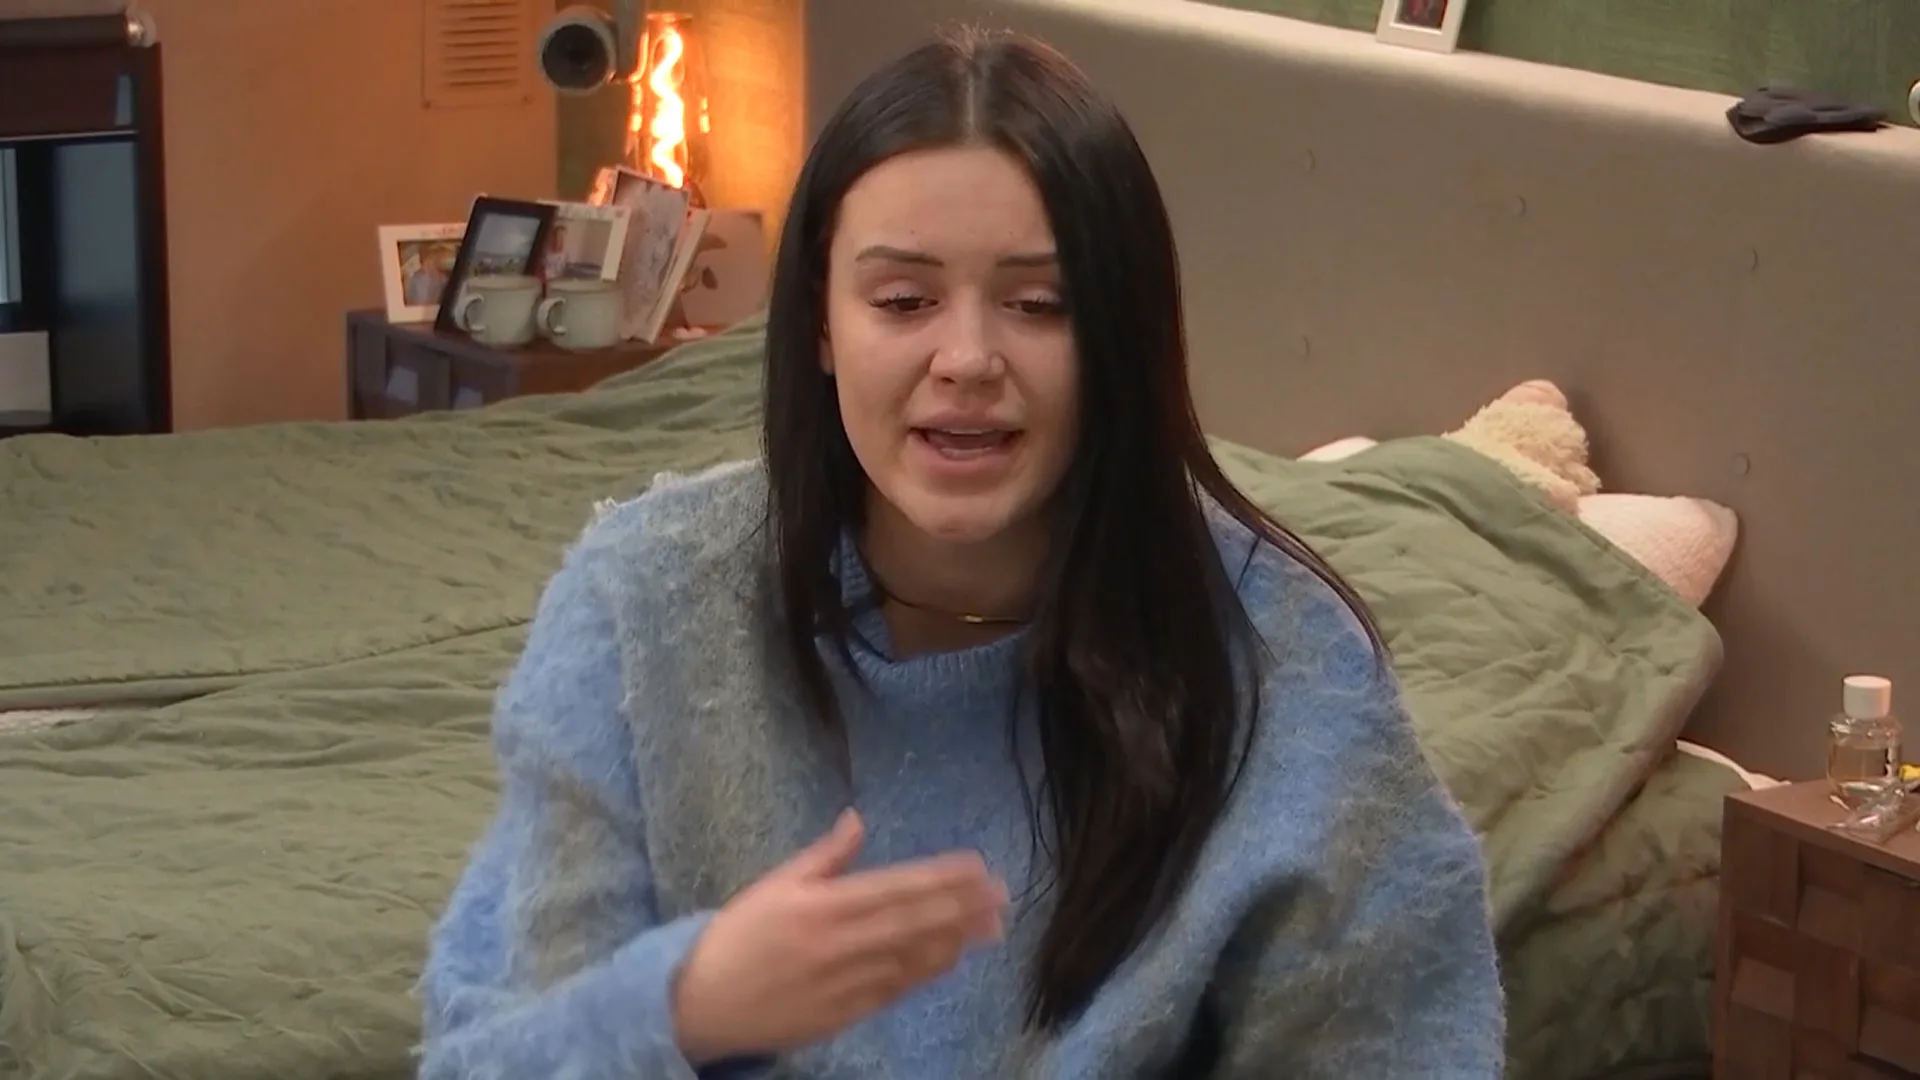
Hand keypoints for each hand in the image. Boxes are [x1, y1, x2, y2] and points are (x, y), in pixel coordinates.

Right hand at [670, 809, 1007, 1063]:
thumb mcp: (775, 884)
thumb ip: (825, 856)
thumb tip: (858, 819)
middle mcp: (839, 944)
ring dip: (955, 940)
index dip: (941, 877)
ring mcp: (844, 983)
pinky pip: (895, 990)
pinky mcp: (844, 1014)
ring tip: (990, 925)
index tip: (977, 866)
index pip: (895, 887)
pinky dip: (926, 972)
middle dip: (962, 907)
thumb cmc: (738, 936)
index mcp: (822, 907)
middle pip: (914, 923)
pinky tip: (951, 958)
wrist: (700, 1004)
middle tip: (1002, 895)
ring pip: (912, 959)